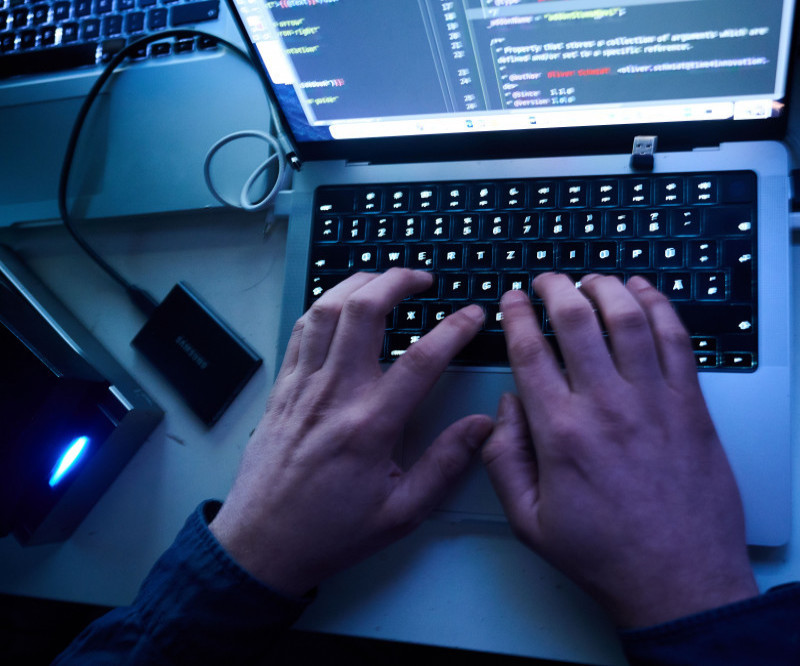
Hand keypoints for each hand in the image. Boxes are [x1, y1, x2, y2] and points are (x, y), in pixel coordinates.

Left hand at [209, 269, 492, 596]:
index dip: (453, 328)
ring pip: (326, 310)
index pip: (421, 359)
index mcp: (369, 426)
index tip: (475, 314)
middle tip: (423, 278)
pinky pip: (301, 330)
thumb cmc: (331, 533)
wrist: (261, 545)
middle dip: (397, 281)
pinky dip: (325, 306)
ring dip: (358, 283)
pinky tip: (342, 306)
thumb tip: (483, 426)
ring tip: (384, 280)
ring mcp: (302, 387)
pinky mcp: (282, 389)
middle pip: (363, 312)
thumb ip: (445, 464)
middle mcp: (333, 394)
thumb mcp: (401, 512)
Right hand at [483, 273, 757, 627]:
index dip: (517, 315)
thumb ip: (504, 459)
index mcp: (560, 432)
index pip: (530, 350)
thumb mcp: (528, 522)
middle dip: (557, 288)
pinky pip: (677, 339)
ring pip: (628, 318)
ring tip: (592, 280)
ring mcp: (654, 401)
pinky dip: (659, 306)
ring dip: (607, 288)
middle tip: (548, 280)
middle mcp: (607, 405)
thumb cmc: (604, 555)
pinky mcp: (692, 405)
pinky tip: (644, 293)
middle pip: (578, 320)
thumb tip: (505, 407)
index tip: (512, 299)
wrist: (679, 580)